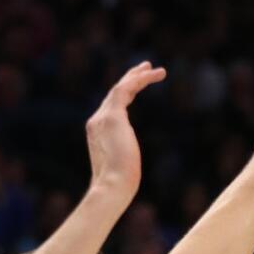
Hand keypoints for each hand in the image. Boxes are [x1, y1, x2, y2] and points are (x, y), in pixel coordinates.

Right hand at [85, 61, 165, 201]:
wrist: (112, 186)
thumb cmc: (120, 182)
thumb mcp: (123, 165)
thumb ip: (123, 156)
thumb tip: (127, 163)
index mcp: (98, 131)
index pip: (112, 106)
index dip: (127, 93)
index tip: (140, 84)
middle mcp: (96, 121)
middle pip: (114, 93)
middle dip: (131, 79)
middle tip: (146, 67)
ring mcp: (102, 117)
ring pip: (121, 88)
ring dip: (139, 77)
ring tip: (156, 70)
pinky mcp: (113, 117)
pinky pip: (125, 89)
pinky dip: (139, 80)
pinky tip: (152, 74)